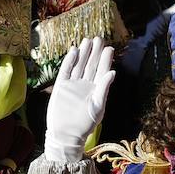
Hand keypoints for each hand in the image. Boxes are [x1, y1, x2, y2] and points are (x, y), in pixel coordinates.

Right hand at [44, 37, 114, 162]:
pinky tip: (74, 50)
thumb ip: (103, 89)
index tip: (110, 48)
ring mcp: (73, 85)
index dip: (106, 60)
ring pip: (79, 65)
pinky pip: (66, 70)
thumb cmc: (85, 124)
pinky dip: (70, 61)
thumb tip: (113, 72)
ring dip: (83, 54)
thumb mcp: (98, 107)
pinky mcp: (61, 86)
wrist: (65, 135)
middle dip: (95, 52)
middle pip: (91, 65)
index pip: (102, 71)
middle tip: (99, 38)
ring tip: (87, 41)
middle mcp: (85, 85)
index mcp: (97, 90)